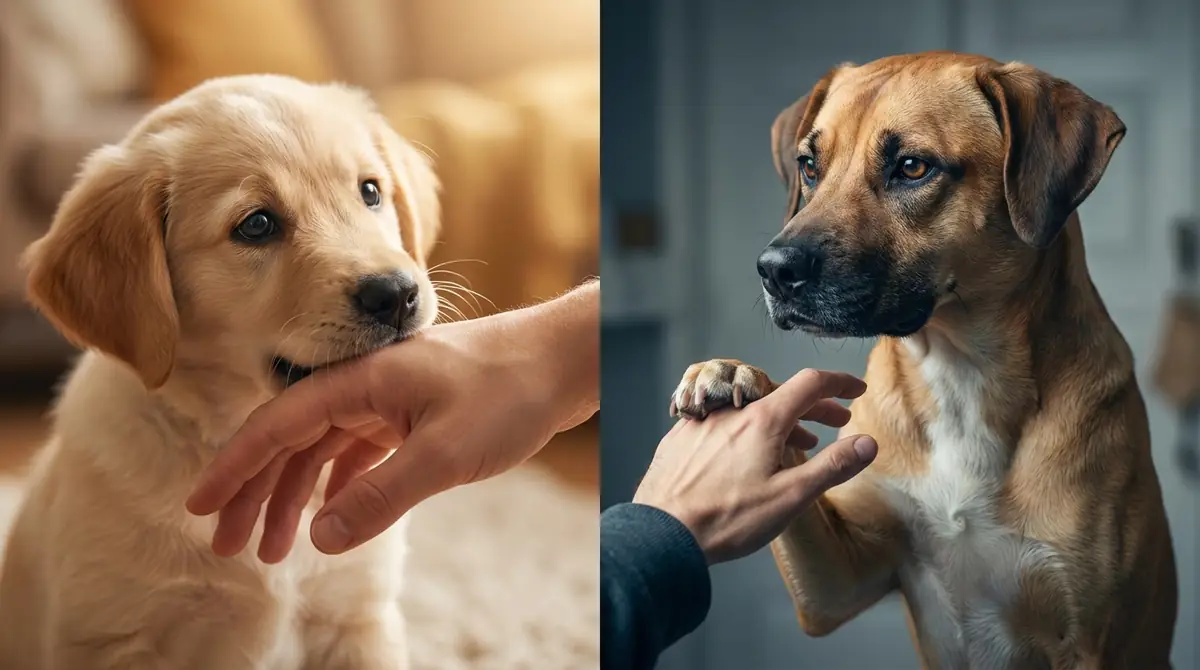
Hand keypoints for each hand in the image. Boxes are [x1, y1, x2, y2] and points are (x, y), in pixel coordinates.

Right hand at [186, 281, 598, 561]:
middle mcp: (364, 385)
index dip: (234, 468)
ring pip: (323, 451)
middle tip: (226, 545)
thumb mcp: (444, 453)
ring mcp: (388, 398)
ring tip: (271, 551)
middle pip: (291, 441)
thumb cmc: (509, 394)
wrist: (563, 362)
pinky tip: (329, 520)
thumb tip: (319, 538)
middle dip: (255, 493)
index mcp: (360, 380)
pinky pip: (360, 454)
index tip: (199, 508)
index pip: (277, 424)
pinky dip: (340, 487)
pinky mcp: (412, 413)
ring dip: (295, 498)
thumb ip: (380, 496)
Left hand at [633, 368, 877, 564]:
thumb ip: (832, 466)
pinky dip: (748, 429)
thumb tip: (868, 443)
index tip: (857, 390)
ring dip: (782, 420)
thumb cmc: (728, 518)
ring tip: (801, 443)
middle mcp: (731, 411)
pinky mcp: (682, 438)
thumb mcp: (790, 496)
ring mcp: (703, 422)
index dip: (839, 383)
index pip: (810, 384)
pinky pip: (724, 421)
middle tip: (838, 419)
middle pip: (781, 395)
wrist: (662, 532)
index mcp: (762, 420)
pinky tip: (750, 453)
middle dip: (814, 405)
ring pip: (751, 409)